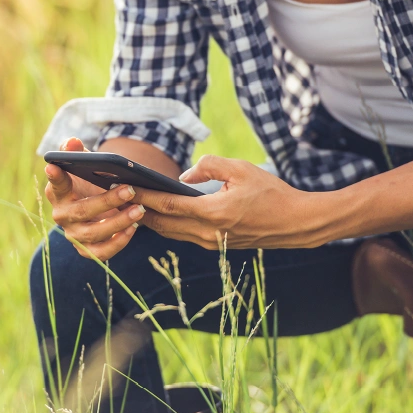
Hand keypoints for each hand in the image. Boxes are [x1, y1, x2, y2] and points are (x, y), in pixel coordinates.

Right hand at [45, 137, 145, 259]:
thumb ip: (76, 151)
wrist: (99, 205)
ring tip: (139, 209)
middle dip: (108, 200)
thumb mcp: (84, 164)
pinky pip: (101, 252)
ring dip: (118, 222)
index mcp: (58, 193)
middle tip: (130, 189)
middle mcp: (62, 215)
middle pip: (82, 211)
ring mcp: (73, 235)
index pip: (56, 184)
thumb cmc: (89, 180)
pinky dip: (118, 242)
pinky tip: (133, 228)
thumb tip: (72, 142)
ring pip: (93, 233)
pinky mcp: (86, 250)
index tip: (53, 167)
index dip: (55, 177)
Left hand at [131, 155, 326, 249]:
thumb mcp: (241, 169)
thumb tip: (184, 177)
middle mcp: (208, 233)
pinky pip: (182, 235)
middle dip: (138, 210)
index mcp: (213, 213)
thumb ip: (209, 166)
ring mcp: (210, 242)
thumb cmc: (271, 193)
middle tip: (117, 196)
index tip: (124, 187)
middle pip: (162, 224)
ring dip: (150, 220)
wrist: (296, 223)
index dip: (144, 196)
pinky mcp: (214, 245)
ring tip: (130, 204)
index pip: (168, 205)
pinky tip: (156, 214)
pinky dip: (166, 225)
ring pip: (170, 232)